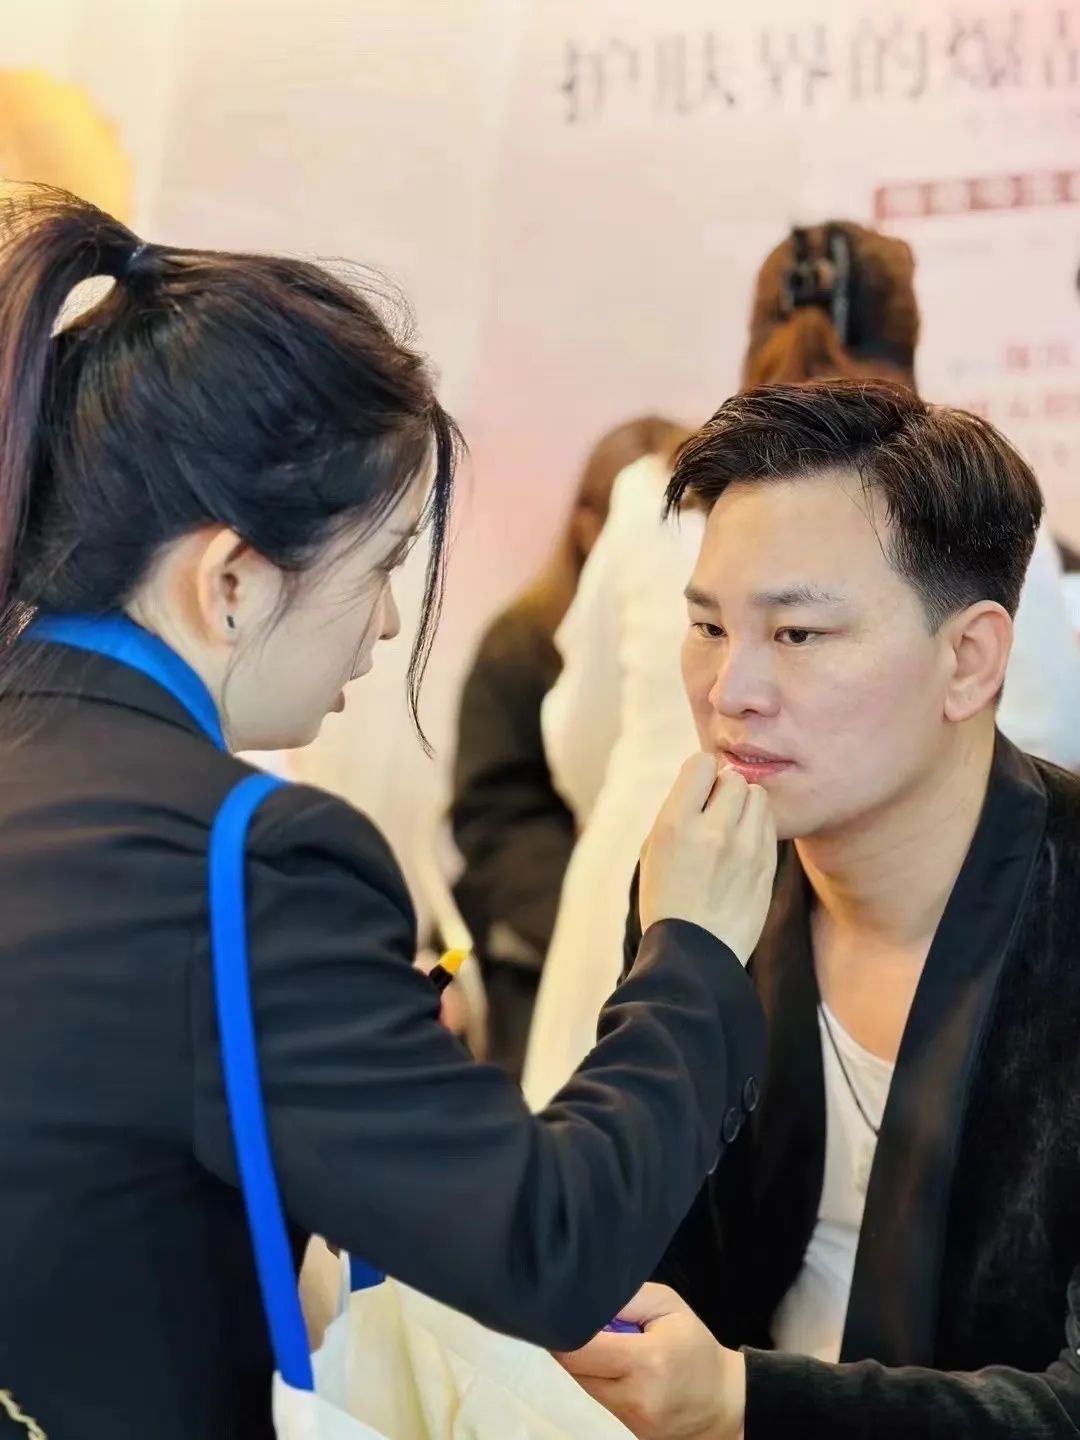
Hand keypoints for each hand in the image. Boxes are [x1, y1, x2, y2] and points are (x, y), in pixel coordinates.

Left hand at [554, 1283, 744, 1439]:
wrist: (723, 1402)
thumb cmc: (695, 1347)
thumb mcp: (667, 1305)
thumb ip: (626, 1297)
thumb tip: (587, 1299)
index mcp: (646, 1360)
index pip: (580, 1350)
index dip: (565, 1330)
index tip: (565, 1313)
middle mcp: (634, 1396)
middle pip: (574, 1369)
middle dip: (573, 1343)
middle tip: (588, 1324)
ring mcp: (630, 1419)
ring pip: (582, 1385)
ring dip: (585, 1363)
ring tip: (609, 1345)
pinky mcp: (628, 1430)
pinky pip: (598, 1399)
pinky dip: (599, 1379)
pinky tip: (617, 1366)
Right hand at [638, 755, 776, 963]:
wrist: (695, 952)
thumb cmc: (667, 899)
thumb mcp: (653, 851)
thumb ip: (678, 812)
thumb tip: (705, 785)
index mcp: (675, 824)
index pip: (702, 763)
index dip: (700, 774)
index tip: (698, 790)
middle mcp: (713, 830)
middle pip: (735, 778)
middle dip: (725, 789)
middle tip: (715, 811)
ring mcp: (745, 849)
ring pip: (758, 797)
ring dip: (745, 805)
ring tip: (731, 829)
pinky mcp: (767, 865)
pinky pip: (769, 824)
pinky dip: (757, 828)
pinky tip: (743, 848)